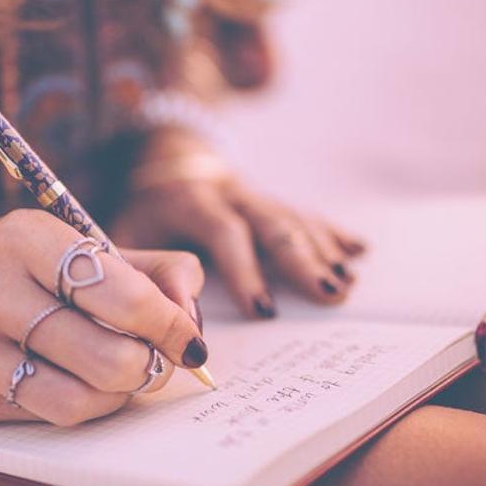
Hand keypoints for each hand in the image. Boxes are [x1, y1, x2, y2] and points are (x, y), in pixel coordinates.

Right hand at [0, 209, 205, 425]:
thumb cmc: (12, 269)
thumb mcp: (72, 248)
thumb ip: (149, 271)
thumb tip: (191, 318)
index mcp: (24, 238)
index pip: (120, 295)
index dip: (170, 326)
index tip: (190, 342)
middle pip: (106, 357)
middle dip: (148, 368)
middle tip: (156, 363)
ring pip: (77, 400)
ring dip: (117, 396)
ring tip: (121, 377)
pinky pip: (44, 416)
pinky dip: (78, 405)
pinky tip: (74, 381)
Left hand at [112, 135, 364, 317]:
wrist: (161, 164)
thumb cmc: (142, 214)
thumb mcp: (127, 236)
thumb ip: (146, 273)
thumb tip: (173, 321)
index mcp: (191, 200)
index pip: (224, 231)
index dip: (245, 270)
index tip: (264, 311)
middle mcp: (230, 192)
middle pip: (271, 222)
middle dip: (302, 260)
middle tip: (329, 293)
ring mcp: (255, 193)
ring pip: (293, 218)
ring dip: (323, 251)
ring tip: (346, 283)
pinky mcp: (270, 199)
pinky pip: (305, 214)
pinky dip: (332, 232)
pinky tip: (358, 250)